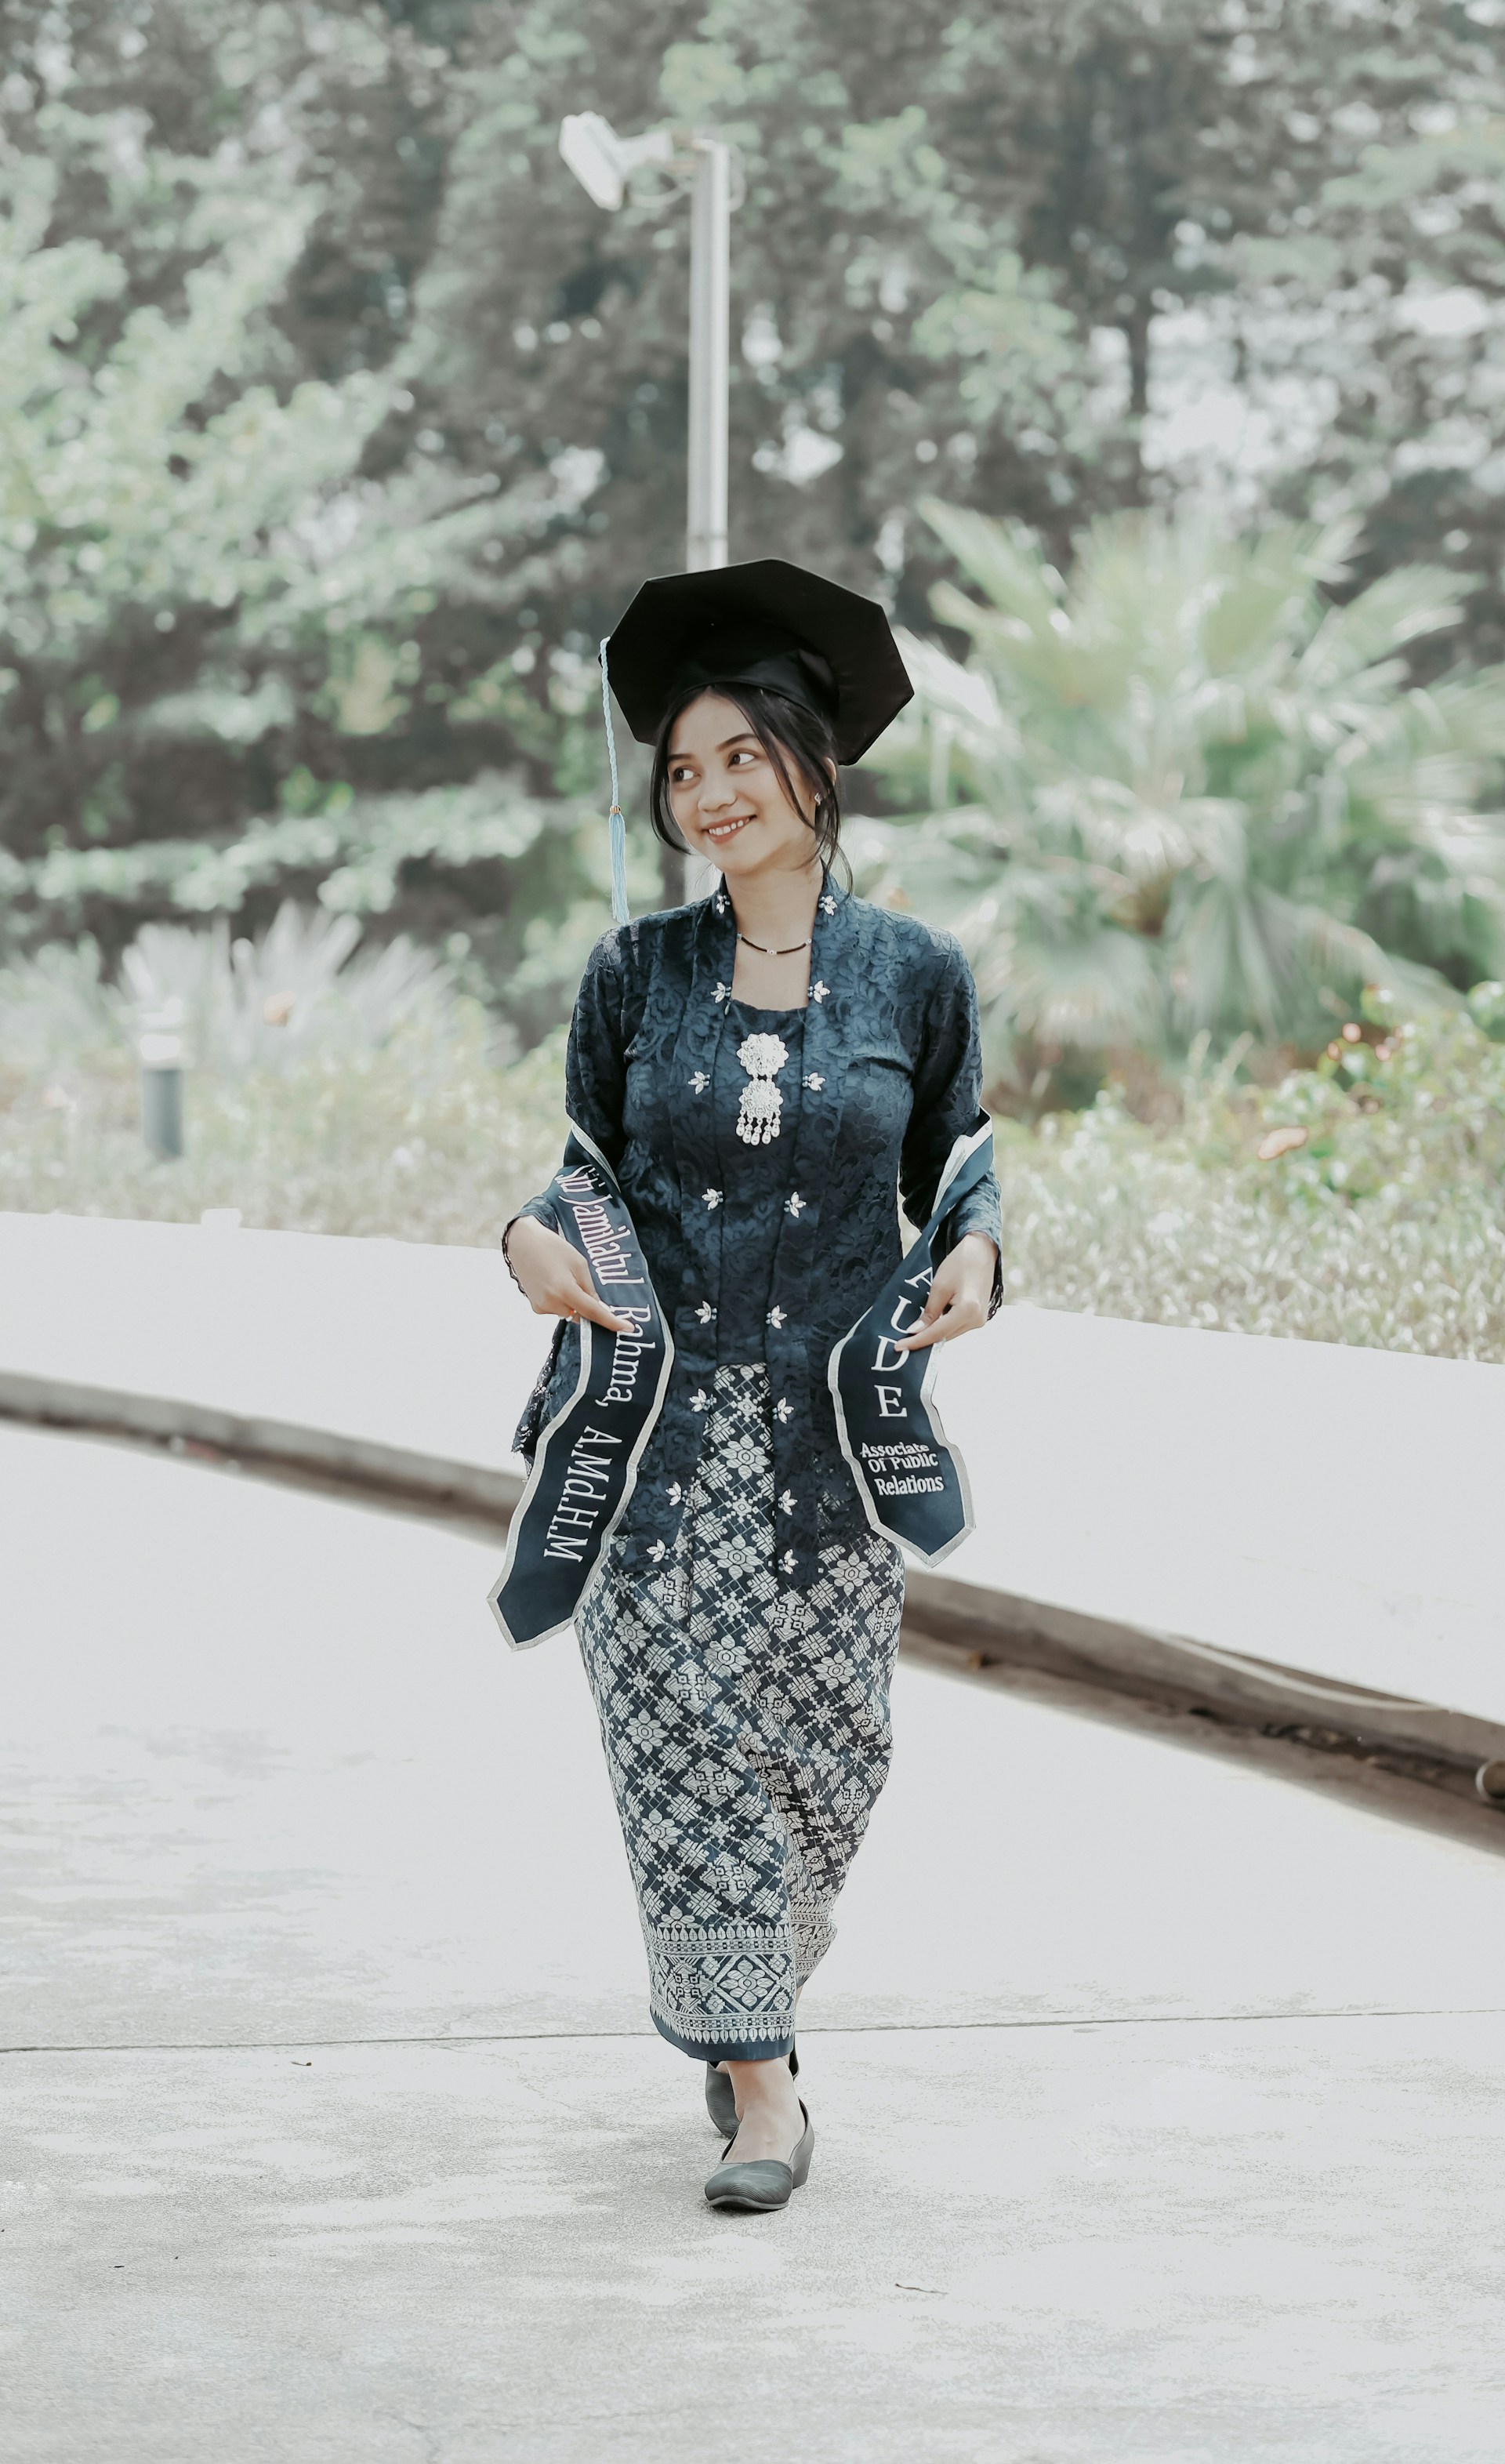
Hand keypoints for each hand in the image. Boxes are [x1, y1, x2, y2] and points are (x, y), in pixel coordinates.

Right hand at [503, 1216, 635, 1333]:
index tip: (628, 1328)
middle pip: (581, 1314)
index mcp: (564, 1290)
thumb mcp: (578, 1263)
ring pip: (570, 1313)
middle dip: (587, 1305)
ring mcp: (541, 1307)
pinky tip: (554, 1282)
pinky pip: (558, 1309)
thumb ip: (589, 1288)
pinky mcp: (535, 1307)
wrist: (522, 1242)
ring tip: (563, 1277)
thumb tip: (599, 1307)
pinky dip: (562, 1301)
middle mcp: (551, 1303)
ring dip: (574, 1302)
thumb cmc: (552, 1247)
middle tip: (582, 1283)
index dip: (612, 1322)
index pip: (593, 1312)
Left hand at [894, 1232, 997, 1352]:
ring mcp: (980, 1320)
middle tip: (902, 1341)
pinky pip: (956, 1327)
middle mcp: (977, 1319)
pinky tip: (930, 1323)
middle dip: (923, 1339)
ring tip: (913, 1332)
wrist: (981, 1251)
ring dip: (933, 1333)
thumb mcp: (939, 1286)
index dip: (917, 1341)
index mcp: (968, 1310)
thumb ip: (929, 1312)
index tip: (899, 1347)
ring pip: (950, 1334)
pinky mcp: (978, 1317)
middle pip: (944, 1336)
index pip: (937, 1333)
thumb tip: (916, 1330)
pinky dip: (942, 1327)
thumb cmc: (961, 1263)